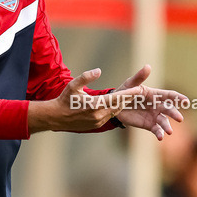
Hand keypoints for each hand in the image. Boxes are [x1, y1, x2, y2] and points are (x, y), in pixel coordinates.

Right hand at [27, 68, 141, 133]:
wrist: (56, 117)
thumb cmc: (64, 99)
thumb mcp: (73, 85)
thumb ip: (86, 76)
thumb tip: (99, 70)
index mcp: (94, 105)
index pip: (116, 98)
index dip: (129, 94)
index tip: (139, 90)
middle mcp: (98, 115)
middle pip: (119, 105)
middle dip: (129, 99)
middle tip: (141, 92)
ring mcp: (98, 122)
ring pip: (115, 111)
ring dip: (123, 104)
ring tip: (132, 97)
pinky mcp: (96, 126)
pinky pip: (109, 116)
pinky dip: (115, 110)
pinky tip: (119, 104)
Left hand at [112, 65, 187, 139]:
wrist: (114, 106)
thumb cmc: (124, 92)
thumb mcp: (130, 84)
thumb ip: (139, 77)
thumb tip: (148, 66)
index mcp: (155, 94)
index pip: (169, 96)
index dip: (178, 98)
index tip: (186, 101)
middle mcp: (157, 105)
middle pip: (169, 109)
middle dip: (174, 114)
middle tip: (179, 119)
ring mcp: (154, 116)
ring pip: (164, 121)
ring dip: (167, 126)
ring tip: (169, 131)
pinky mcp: (148, 125)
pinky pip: (156, 129)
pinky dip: (159, 133)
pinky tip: (161, 137)